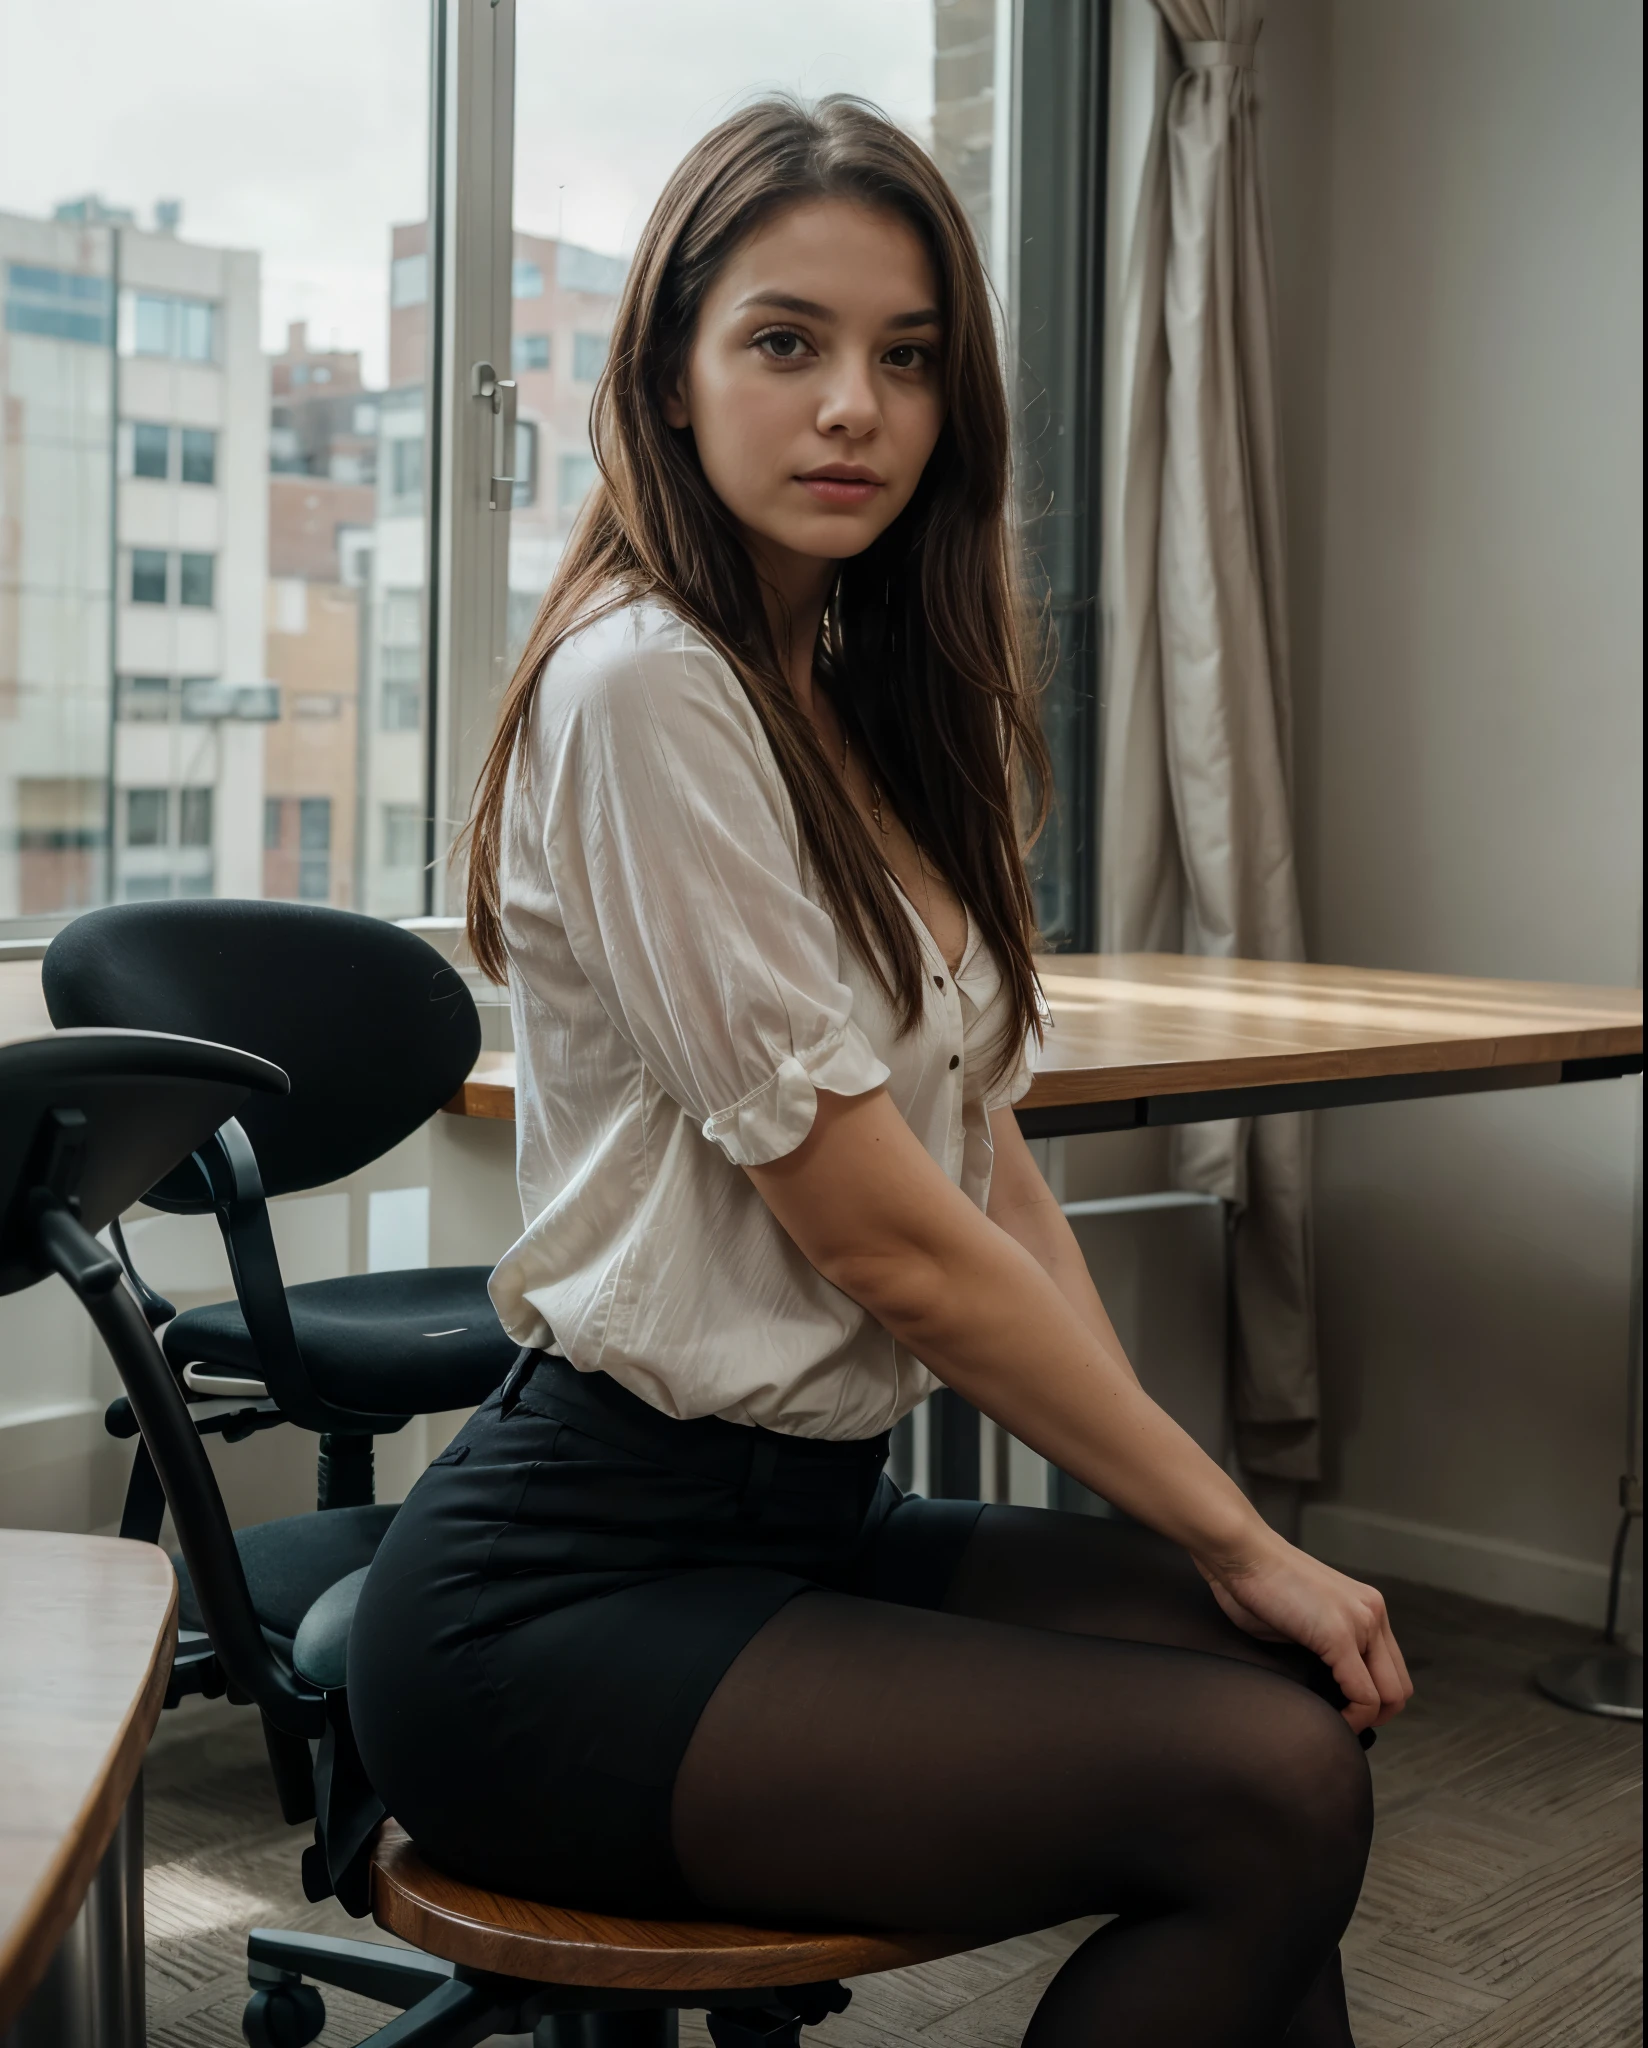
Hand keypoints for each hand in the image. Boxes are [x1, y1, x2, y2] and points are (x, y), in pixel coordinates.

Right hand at [1201, 1538, 1413, 1732]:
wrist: (1241, 1552)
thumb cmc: (1255, 1581)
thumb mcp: (1301, 1619)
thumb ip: (1321, 1647)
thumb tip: (1323, 1682)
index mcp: (1366, 1607)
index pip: (1392, 1668)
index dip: (1375, 1699)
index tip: (1346, 1709)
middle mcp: (1373, 1613)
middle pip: (1400, 1686)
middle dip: (1377, 1716)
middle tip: (1345, 1723)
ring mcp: (1360, 1622)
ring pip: (1391, 1694)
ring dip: (1367, 1719)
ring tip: (1337, 1722)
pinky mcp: (1340, 1635)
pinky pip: (1363, 1694)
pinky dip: (1351, 1717)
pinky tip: (1330, 1718)